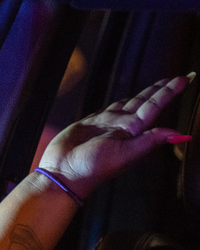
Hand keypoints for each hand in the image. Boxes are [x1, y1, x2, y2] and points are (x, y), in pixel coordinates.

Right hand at [38, 73, 193, 197]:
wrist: (63, 171)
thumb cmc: (93, 167)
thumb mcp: (124, 155)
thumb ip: (148, 142)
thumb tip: (178, 133)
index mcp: (135, 133)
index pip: (156, 107)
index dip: (169, 93)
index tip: (185, 79)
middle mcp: (125, 127)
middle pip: (147, 102)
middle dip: (162, 90)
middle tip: (180, 78)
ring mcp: (108, 124)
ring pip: (131, 103)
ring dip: (146, 93)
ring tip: (159, 84)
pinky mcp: (92, 123)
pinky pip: (110, 108)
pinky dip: (120, 102)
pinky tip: (127, 99)